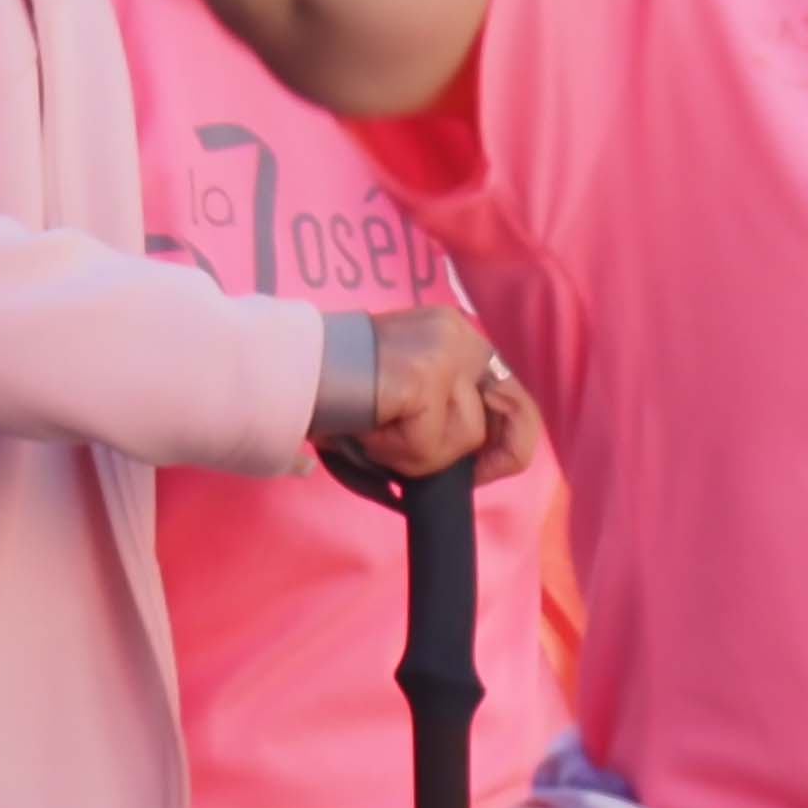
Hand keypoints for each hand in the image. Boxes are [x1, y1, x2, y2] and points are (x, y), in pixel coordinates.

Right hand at [357, 306, 540, 485]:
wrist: (289, 371)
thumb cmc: (339, 393)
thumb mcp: (408, 399)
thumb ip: (447, 413)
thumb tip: (485, 460)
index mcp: (456, 333)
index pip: (513, 390)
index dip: (510, 439)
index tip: (485, 469)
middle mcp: (459, 332)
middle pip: (518, 412)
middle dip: (500, 455)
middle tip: (466, 475)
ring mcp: (446, 351)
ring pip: (465, 439)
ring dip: (420, 455)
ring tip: (378, 434)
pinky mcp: (427, 376)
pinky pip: (428, 447)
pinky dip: (397, 454)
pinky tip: (369, 431)